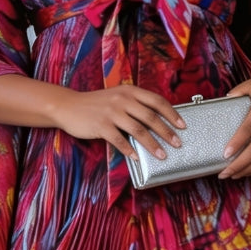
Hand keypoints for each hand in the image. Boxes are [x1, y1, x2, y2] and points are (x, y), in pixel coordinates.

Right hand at [53, 85, 185, 162]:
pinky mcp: (101, 125)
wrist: (68, 106)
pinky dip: (130, 150)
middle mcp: (123, 100)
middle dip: (167, 132)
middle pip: (151, 117)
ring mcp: (112, 112)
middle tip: (177, 143)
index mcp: (130, 91)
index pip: (157, 101)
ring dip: (153, 145)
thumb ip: (134, 105)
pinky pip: (120, 141)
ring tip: (162, 155)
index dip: (172, 114)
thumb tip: (156, 121)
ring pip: (139, 130)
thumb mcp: (117, 97)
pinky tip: (137, 158)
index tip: (182, 125)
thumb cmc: (95, 104)